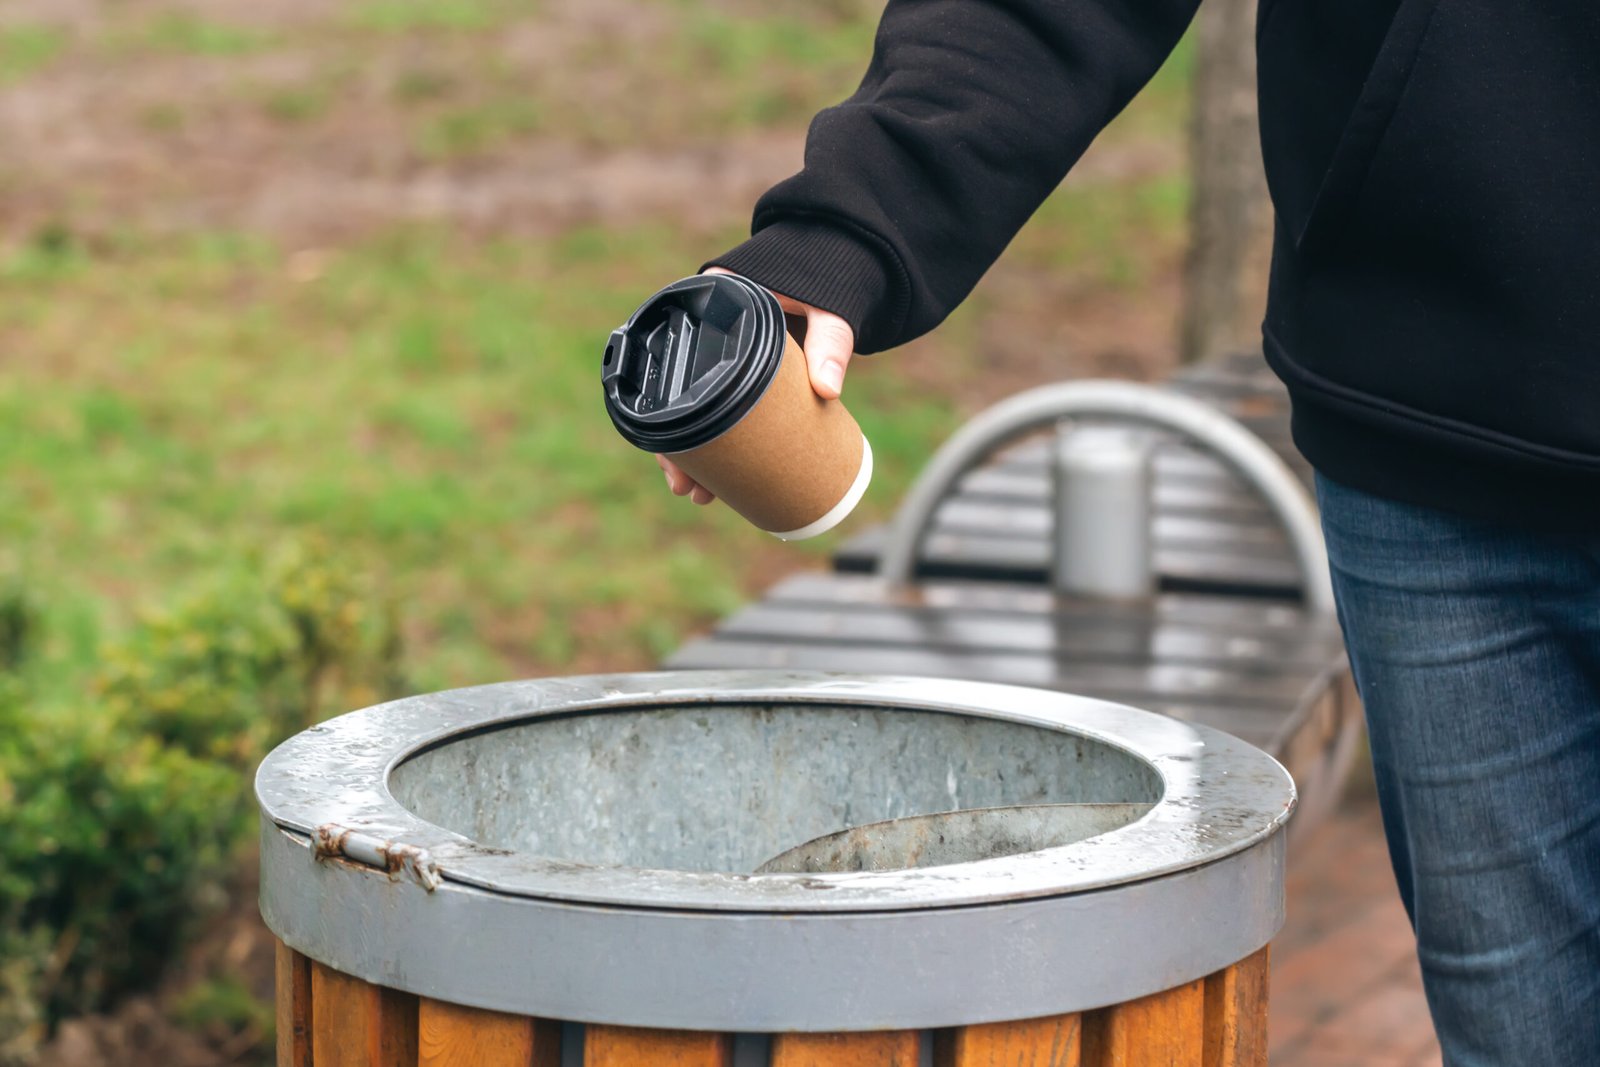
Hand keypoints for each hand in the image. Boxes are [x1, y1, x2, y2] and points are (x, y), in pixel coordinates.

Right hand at [657, 268, 855, 505]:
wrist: (845, 257)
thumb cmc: (829, 277)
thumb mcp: (828, 310)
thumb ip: (830, 343)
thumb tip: (829, 390)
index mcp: (715, 300)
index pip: (675, 361)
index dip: (670, 413)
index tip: (677, 457)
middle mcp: (709, 327)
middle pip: (681, 392)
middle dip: (681, 448)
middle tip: (690, 490)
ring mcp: (725, 349)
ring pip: (698, 404)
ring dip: (697, 450)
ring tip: (702, 494)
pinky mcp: (743, 364)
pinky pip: (720, 401)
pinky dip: (719, 434)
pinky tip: (717, 471)